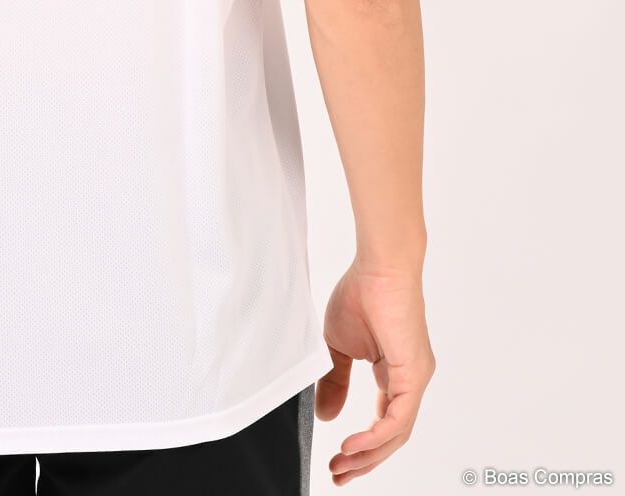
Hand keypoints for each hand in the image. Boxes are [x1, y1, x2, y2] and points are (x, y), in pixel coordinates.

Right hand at [317, 261, 435, 484]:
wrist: (377, 267)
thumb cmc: (361, 295)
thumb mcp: (337, 346)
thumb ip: (334, 382)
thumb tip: (327, 416)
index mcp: (392, 375)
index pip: (382, 423)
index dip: (361, 446)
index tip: (336, 461)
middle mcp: (409, 382)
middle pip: (391, 437)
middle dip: (364, 460)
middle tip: (338, 475)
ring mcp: (415, 380)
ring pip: (397, 433)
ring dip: (369, 454)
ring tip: (343, 465)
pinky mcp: (415, 374)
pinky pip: (399, 417)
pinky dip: (376, 435)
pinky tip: (355, 444)